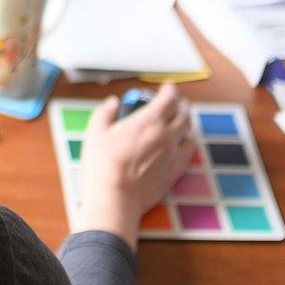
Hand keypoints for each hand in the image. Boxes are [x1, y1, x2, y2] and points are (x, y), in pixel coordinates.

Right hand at [74, 84, 194, 245]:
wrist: (116, 196)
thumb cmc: (104, 166)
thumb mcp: (95, 133)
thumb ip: (105, 113)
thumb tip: (112, 103)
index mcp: (149, 121)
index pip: (169, 98)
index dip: (170, 89)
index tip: (167, 87)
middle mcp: (166, 134)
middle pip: (183, 113)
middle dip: (180, 104)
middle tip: (176, 102)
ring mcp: (173, 153)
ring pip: (189, 130)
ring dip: (186, 121)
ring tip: (181, 119)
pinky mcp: (176, 170)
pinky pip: (189, 151)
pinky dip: (188, 142)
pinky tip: (182, 142)